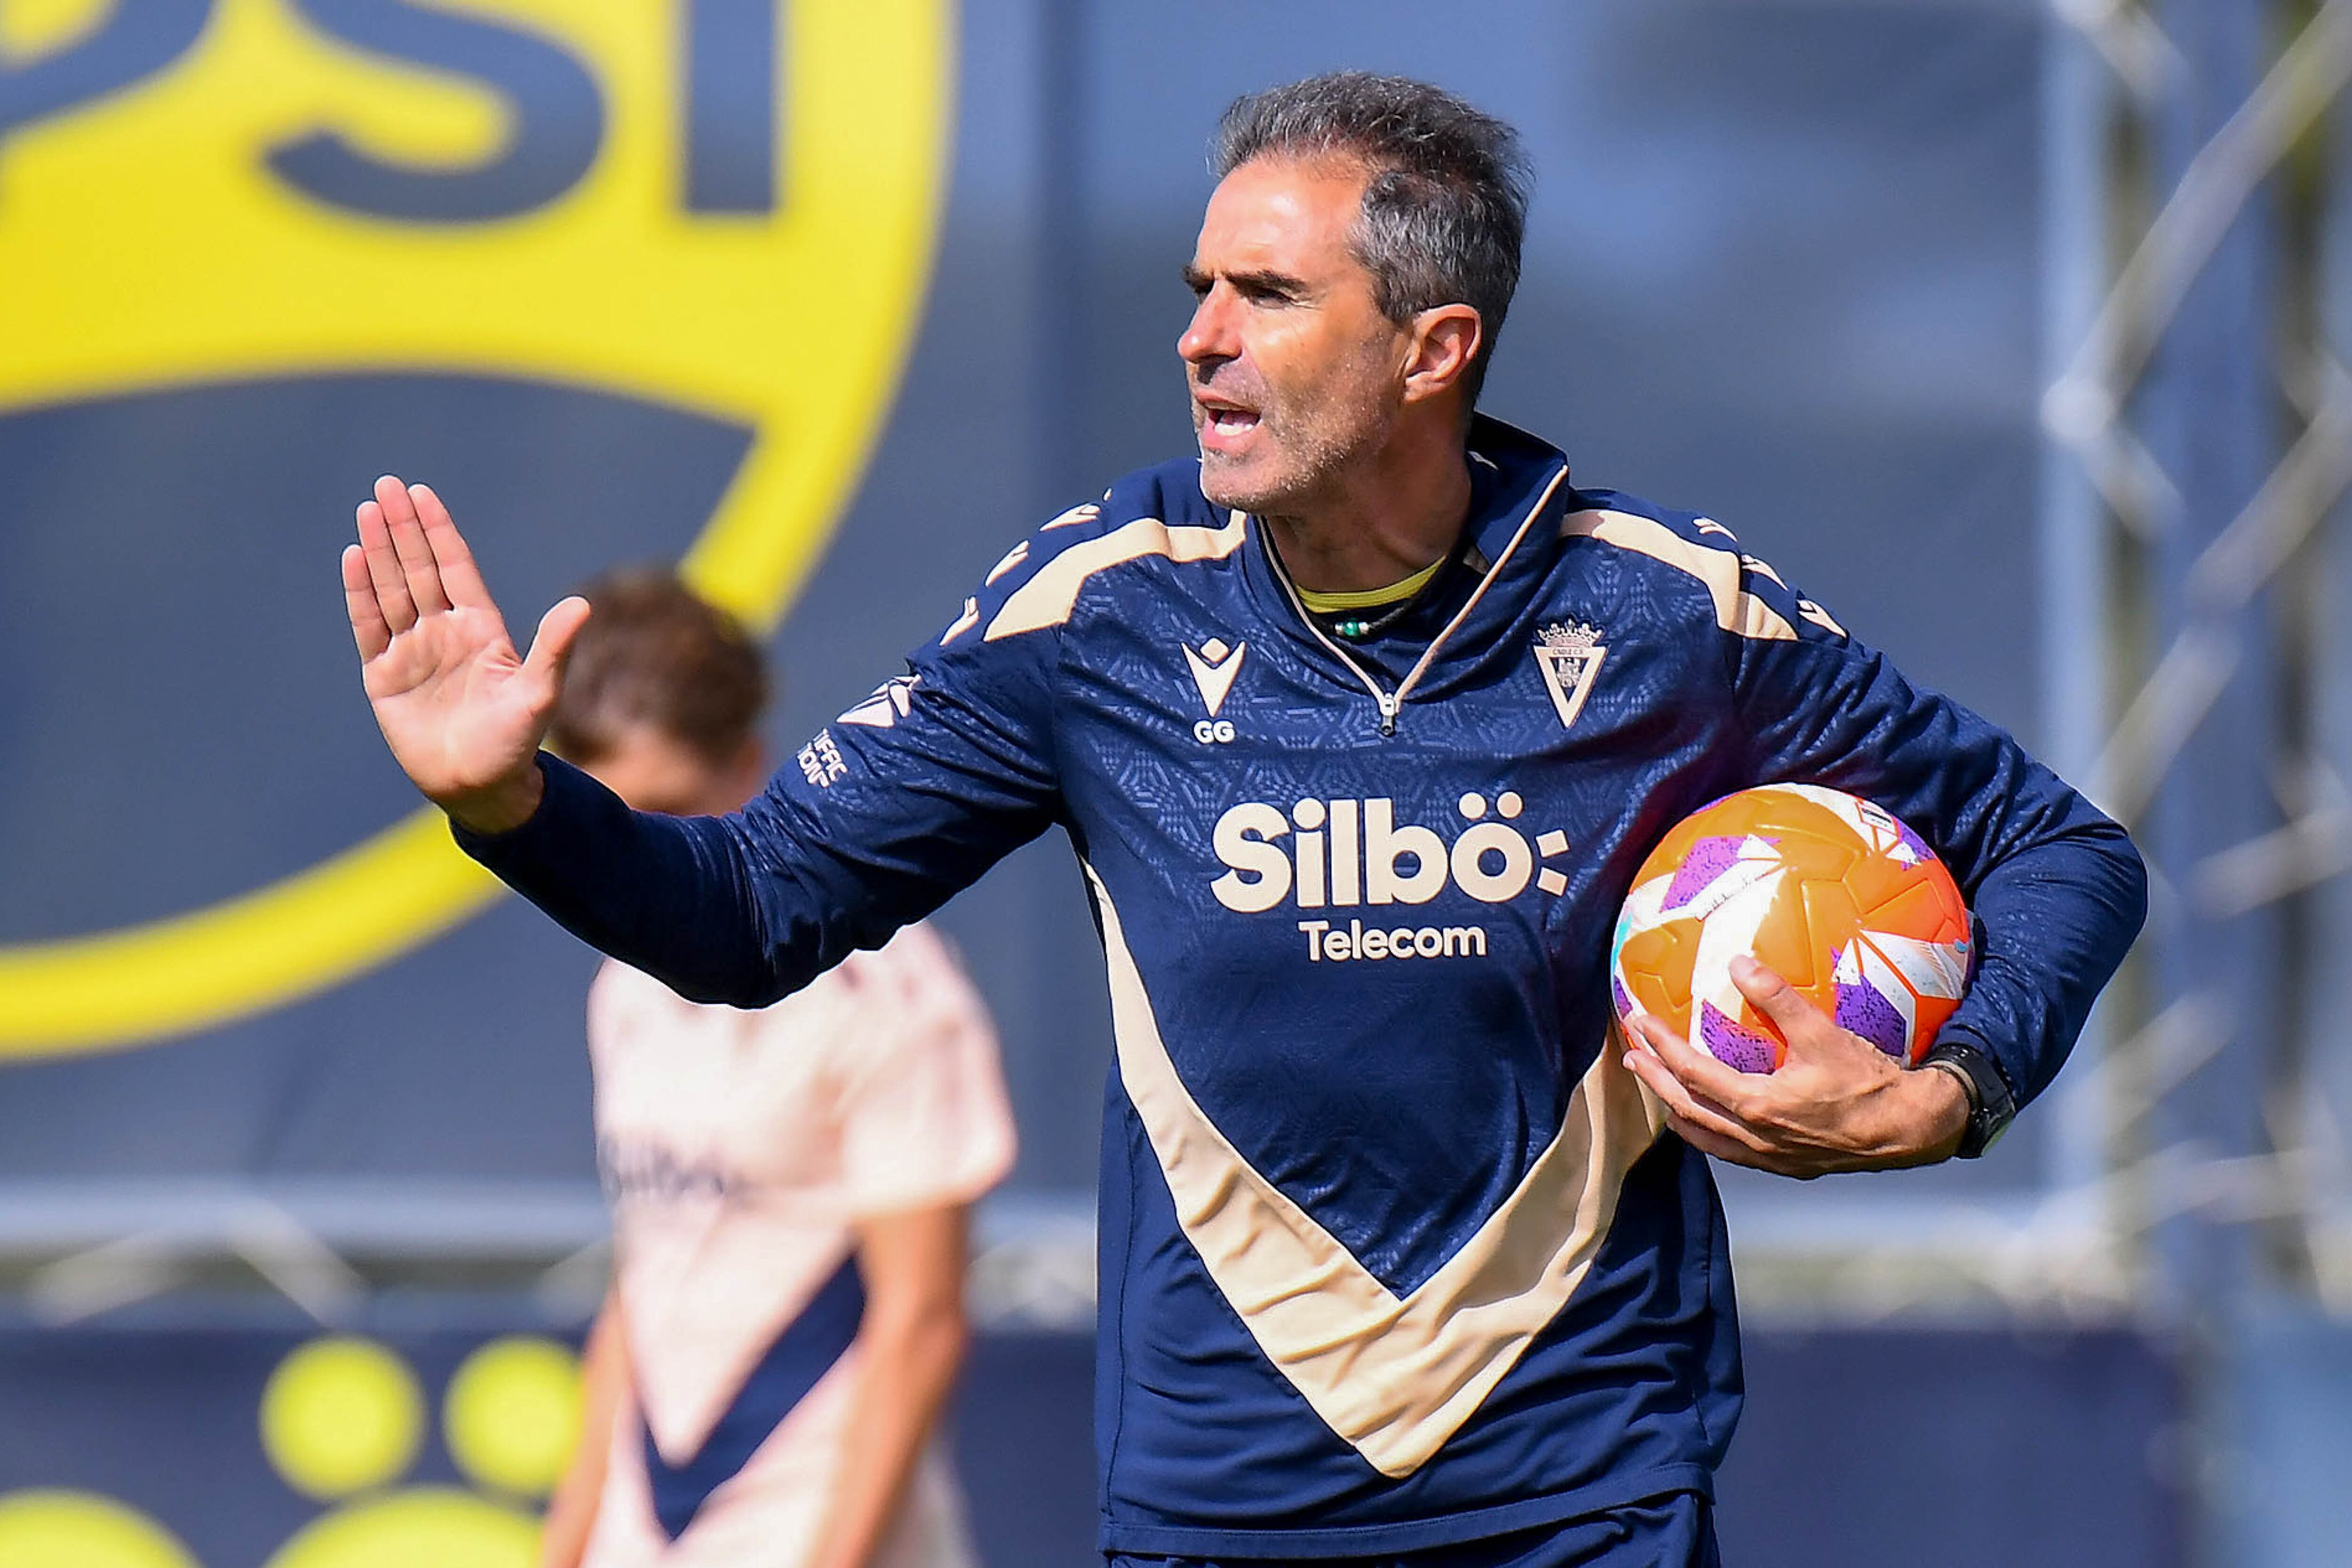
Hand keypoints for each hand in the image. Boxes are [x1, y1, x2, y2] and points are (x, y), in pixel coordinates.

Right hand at [342, 474, 589, 832]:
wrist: (479, 788)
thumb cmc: (514, 744)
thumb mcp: (539, 693)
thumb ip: (553, 647)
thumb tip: (582, 605)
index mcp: (481, 630)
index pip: (455, 568)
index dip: (439, 530)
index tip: (422, 493)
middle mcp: (444, 633)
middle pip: (420, 569)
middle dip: (403, 527)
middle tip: (386, 484)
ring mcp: (413, 652)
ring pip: (392, 590)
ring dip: (379, 551)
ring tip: (368, 509)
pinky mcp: (385, 676)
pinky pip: (369, 626)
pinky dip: (360, 593)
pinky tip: (353, 557)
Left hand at [1622, 954, 1968, 1177]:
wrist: (1908, 1130)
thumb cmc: (1868, 1082)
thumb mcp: (1822, 1033)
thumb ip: (1777, 999)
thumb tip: (1738, 964)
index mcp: (1756, 1105)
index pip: (1690, 1073)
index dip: (1659, 1046)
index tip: (1638, 1023)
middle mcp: (1754, 1138)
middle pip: (1685, 1108)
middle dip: (1654, 1080)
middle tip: (1631, 1056)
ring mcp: (1768, 1158)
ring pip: (1704, 1137)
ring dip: (1677, 1111)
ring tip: (1659, 1093)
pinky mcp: (1785, 1166)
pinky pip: (1730, 1152)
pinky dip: (1708, 1133)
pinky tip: (1708, 1121)